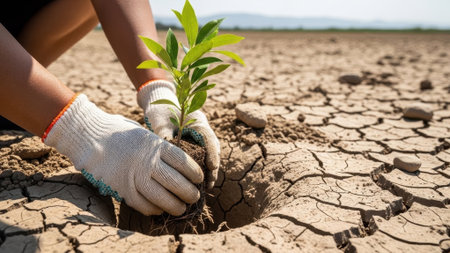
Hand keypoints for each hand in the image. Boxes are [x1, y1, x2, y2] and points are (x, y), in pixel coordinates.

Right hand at [44, 94, 202, 215]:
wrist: (91, 136)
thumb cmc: (121, 133)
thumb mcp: (145, 134)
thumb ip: (161, 148)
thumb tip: (180, 164)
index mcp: (155, 145)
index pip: (183, 162)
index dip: (194, 173)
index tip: (199, 179)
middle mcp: (146, 161)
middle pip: (175, 182)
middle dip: (189, 193)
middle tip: (195, 197)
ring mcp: (133, 176)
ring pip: (161, 197)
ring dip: (175, 205)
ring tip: (182, 207)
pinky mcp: (122, 188)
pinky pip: (142, 204)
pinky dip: (154, 209)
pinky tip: (160, 209)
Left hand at [137, 80, 219, 187]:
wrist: (159, 99)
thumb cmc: (160, 109)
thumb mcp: (160, 121)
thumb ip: (164, 135)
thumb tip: (165, 153)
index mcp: (197, 121)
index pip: (209, 138)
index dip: (212, 154)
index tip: (212, 168)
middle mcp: (201, 129)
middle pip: (212, 149)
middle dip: (212, 167)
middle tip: (209, 184)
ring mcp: (199, 136)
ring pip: (208, 154)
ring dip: (208, 169)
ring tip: (205, 187)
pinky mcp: (193, 142)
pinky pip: (200, 156)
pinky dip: (200, 167)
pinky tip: (195, 181)